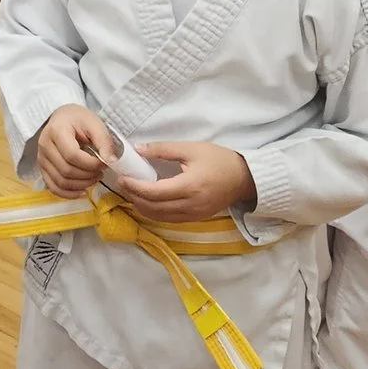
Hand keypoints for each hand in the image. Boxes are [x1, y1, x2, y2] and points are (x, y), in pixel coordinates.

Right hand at [36, 103, 115, 198]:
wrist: (63, 118)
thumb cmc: (79, 119)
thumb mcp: (95, 124)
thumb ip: (104, 141)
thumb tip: (110, 161)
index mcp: (56, 131)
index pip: (72, 155)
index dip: (90, 164)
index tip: (103, 163)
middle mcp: (45, 146)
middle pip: (66, 171)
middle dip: (88, 175)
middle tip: (101, 171)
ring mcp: (41, 158)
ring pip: (61, 182)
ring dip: (81, 184)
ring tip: (94, 178)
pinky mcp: (42, 168)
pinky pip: (53, 187)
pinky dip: (68, 194)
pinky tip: (82, 191)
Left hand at [116, 142, 255, 222]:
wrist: (245, 178)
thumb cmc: (219, 160)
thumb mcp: (191, 149)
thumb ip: (163, 149)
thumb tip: (138, 149)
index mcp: (189, 186)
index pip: (154, 192)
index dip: (135, 187)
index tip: (122, 178)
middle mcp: (191, 205)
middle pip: (154, 207)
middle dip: (134, 197)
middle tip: (123, 185)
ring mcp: (194, 214)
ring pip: (161, 217)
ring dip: (143, 207)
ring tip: (131, 194)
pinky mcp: (197, 218)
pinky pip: (171, 219)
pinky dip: (156, 213)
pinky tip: (148, 203)